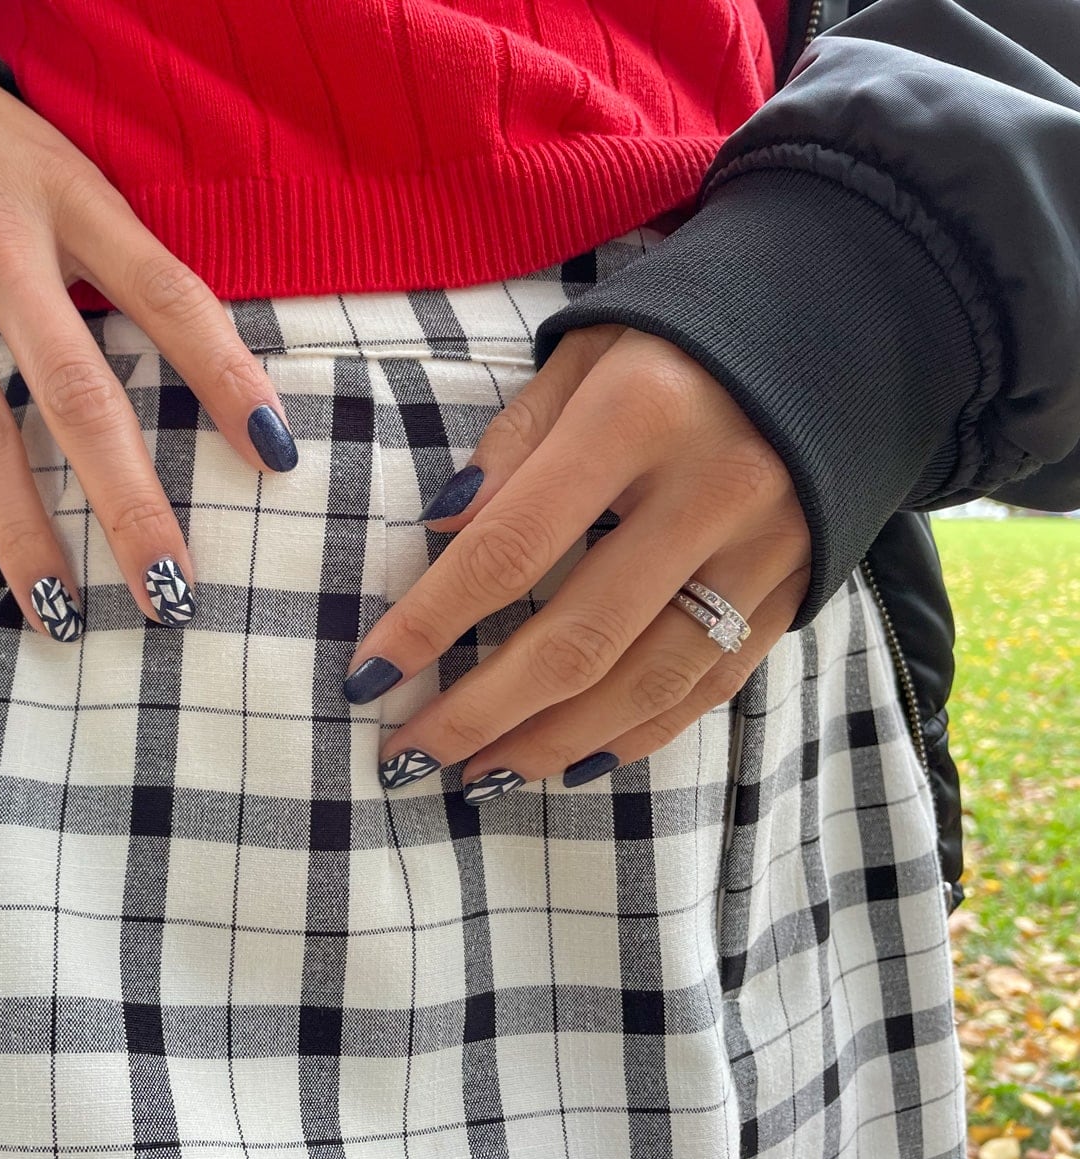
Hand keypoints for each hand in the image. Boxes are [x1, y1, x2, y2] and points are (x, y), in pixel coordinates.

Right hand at [0, 64, 295, 633]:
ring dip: (19, 532)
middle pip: (74, 390)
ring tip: (59, 616)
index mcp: (70, 200)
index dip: (226, 377)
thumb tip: (220, 378)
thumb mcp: (73, 180)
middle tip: (172, 593)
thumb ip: (128, 265)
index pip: (168, 296)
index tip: (277, 460)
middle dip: (128, 502)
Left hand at [348, 325, 812, 800]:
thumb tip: (442, 531)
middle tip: (409, 756)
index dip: (431, 623)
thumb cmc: (684, 334)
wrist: (854, 318)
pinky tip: (575, 762)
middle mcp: (711, 492)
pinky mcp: (802, 586)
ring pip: (649, 680)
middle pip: (579, 637)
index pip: (511, 547)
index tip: (368, 677)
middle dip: (481, 711)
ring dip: (554, 741)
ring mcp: (769, 549)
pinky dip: (641, 734)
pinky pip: (714, 685)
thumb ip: (513, 443)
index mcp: (639, 416)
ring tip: (478, 775)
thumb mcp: (586, 352)